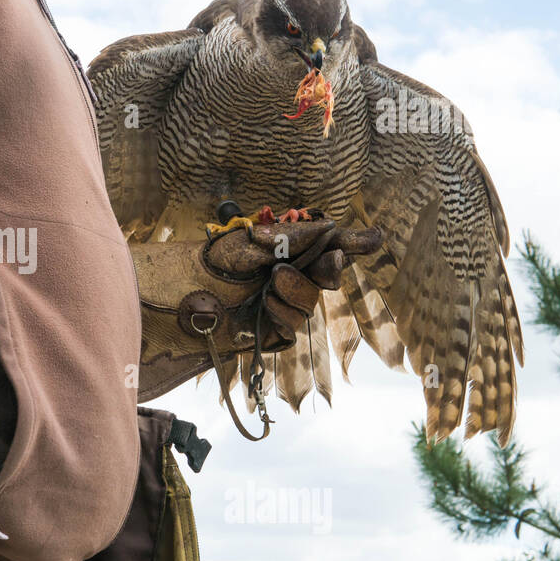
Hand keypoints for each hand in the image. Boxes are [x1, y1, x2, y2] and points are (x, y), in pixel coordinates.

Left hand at [133, 219, 382, 400]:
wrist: (186, 294)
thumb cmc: (216, 263)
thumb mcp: (256, 241)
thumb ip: (297, 238)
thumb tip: (334, 229)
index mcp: (290, 251)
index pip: (330, 246)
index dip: (353, 243)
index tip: (374, 239)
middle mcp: (292, 276)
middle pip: (329, 275)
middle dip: (330, 267)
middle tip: (328, 257)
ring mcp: (284, 304)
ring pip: (312, 302)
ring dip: (297, 289)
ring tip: (273, 280)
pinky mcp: (274, 331)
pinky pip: (294, 324)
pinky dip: (284, 310)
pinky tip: (266, 302)